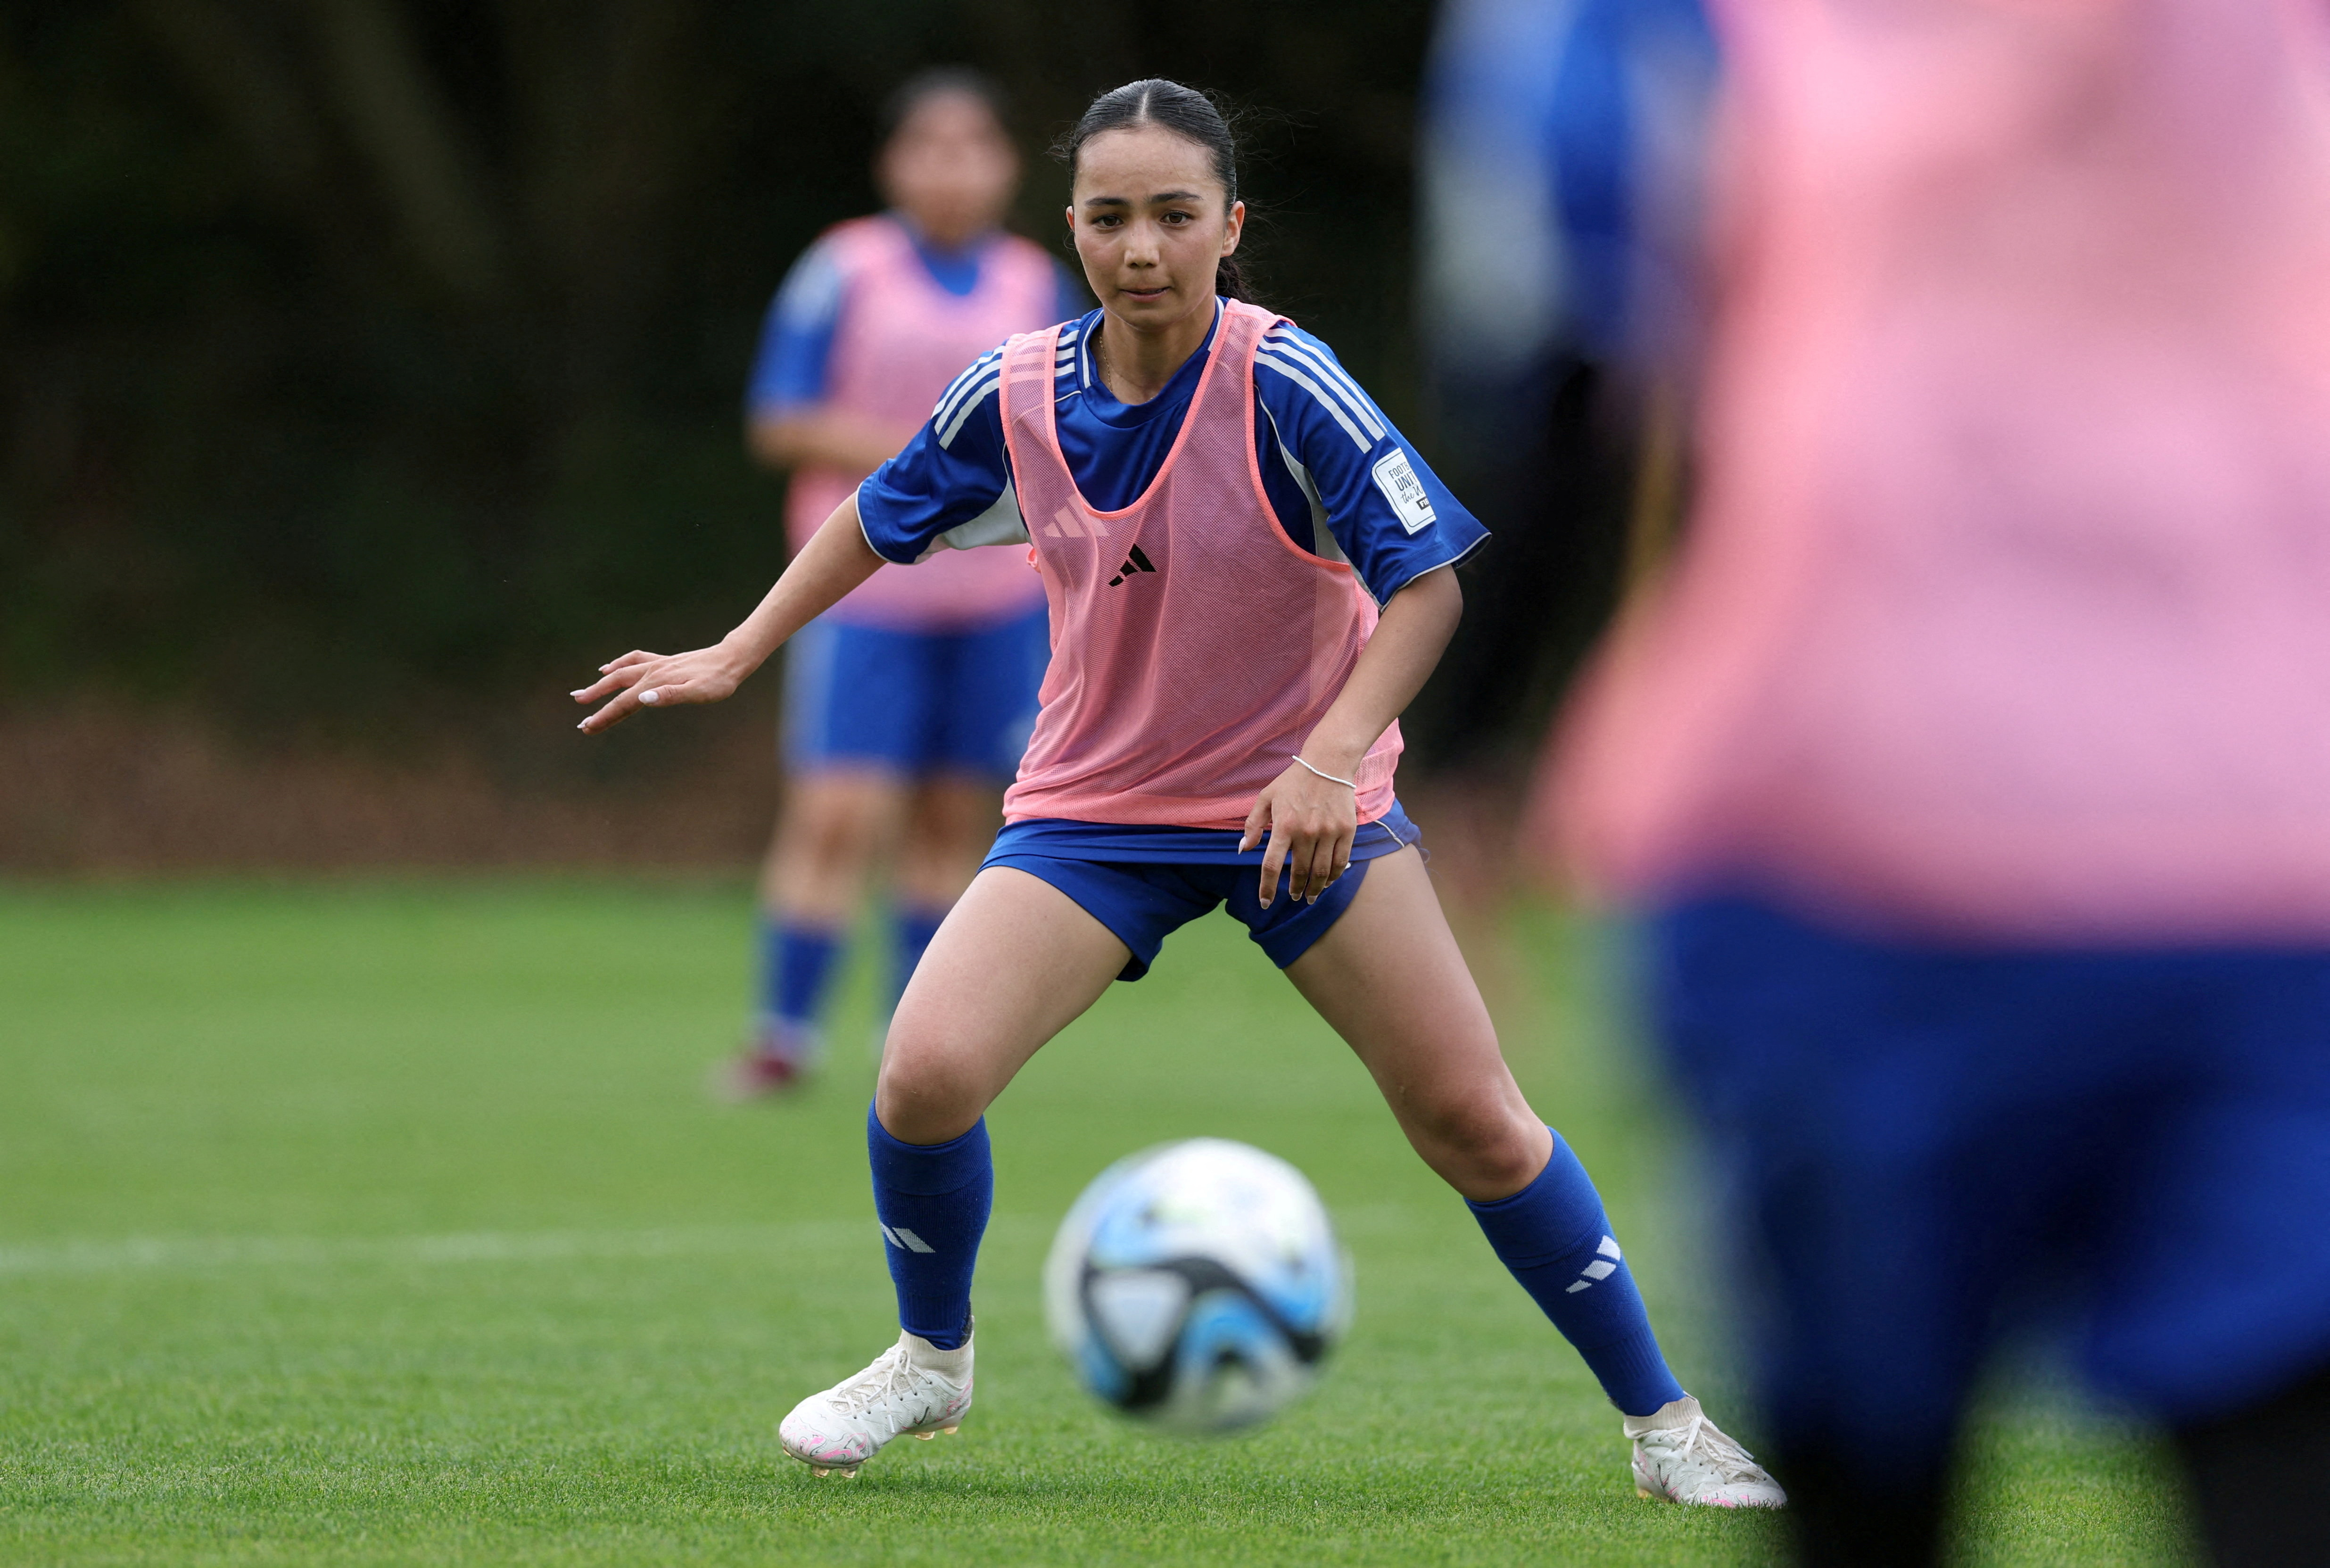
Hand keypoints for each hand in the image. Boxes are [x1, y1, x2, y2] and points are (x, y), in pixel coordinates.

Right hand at [571, 644, 747, 733]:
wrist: (731, 659)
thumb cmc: (717, 681)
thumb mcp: (698, 693)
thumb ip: (670, 696)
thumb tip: (643, 699)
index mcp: (657, 683)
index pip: (625, 703)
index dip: (605, 716)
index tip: (587, 727)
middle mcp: (652, 672)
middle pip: (617, 688)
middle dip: (597, 704)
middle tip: (581, 720)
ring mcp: (657, 665)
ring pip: (621, 674)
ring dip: (600, 684)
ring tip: (582, 694)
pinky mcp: (663, 662)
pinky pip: (633, 661)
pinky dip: (618, 664)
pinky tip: (608, 668)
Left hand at [1240, 759, 1358, 908]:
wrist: (1328, 764)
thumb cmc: (1293, 781)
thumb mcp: (1266, 797)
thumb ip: (1252, 824)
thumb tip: (1242, 850)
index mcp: (1283, 825)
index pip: (1272, 865)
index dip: (1267, 888)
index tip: (1265, 903)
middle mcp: (1306, 831)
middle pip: (1299, 872)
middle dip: (1295, 889)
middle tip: (1293, 896)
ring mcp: (1328, 832)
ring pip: (1321, 871)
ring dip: (1314, 889)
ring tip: (1309, 896)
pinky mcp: (1346, 830)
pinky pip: (1340, 861)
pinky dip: (1333, 876)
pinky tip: (1327, 882)